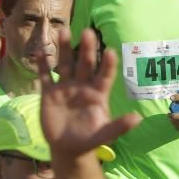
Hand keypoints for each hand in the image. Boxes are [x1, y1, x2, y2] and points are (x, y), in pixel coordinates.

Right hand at [38, 28, 140, 159]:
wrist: (68, 148)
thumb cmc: (90, 139)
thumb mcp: (105, 135)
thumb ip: (119, 126)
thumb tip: (138, 118)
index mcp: (98, 94)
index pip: (105, 75)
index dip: (108, 64)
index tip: (110, 51)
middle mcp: (83, 86)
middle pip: (85, 64)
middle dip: (87, 49)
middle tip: (88, 32)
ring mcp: (66, 88)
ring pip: (65, 64)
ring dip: (64, 49)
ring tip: (64, 31)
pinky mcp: (49, 93)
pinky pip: (45, 76)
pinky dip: (42, 65)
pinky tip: (40, 51)